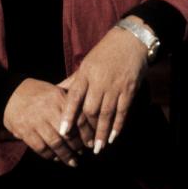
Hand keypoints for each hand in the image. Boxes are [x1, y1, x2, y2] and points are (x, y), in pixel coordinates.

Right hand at [2, 78, 84, 165]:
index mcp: (59, 97)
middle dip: (77, 146)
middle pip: (69, 133)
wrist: (9, 93)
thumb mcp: (55, 91)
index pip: (78, 117)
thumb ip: (69, 103)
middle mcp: (49, 109)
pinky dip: (50, 156)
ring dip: (65, 155)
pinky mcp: (25, 131)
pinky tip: (55, 158)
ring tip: (72, 161)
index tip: (91, 142)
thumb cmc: (37, 93)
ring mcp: (36, 121)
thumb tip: (88, 120)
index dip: (86, 133)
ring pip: (56, 143)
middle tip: (81, 152)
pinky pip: (41, 148)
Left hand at [58, 20, 149, 153]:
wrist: (130, 40)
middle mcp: (100, 81)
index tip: (63, 131)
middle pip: (91, 109)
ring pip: (106, 113)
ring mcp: (115, 86)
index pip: (74, 97)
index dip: (68, 115)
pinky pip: (122, 111)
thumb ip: (73, 80)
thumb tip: (56, 90)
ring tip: (97, 148)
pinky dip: (117, 125)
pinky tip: (113, 137)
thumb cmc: (105, 52)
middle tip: (83, 145)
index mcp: (86, 73)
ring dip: (101, 132)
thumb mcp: (87, 63)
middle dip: (86, 129)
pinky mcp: (129, 89)